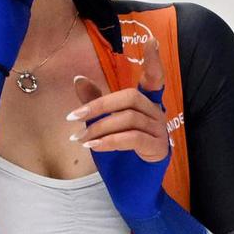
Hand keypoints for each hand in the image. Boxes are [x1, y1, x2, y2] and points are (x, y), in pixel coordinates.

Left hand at [69, 36, 171, 221]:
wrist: (131, 192)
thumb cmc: (119, 159)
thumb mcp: (101, 128)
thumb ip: (95, 104)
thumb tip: (79, 79)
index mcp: (145, 106)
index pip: (154, 79)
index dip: (153, 61)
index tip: (151, 40)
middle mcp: (157, 114)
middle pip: (130, 97)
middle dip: (99, 106)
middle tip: (73, 117)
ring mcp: (160, 132)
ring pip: (129, 118)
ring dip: (99, 128)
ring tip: (80, 139)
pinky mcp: (158, 149)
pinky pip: (132, 137)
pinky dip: (110, 140)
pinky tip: (94, 147)